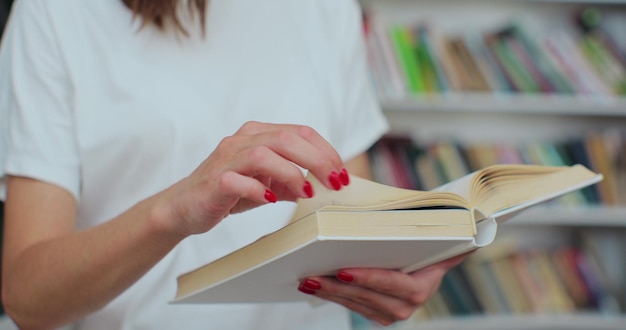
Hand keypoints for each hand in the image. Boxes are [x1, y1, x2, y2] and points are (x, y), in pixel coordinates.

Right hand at [154, 121, 349, 236]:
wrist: (184, 206)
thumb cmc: (228, 191)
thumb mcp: (267, 182)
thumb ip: (292, 180)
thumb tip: (324, 185)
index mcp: (258, 134)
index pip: (301, 132)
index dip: (326, 151)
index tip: (342, 174)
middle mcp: (243, 140)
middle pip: (288, 139)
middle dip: (317, 160)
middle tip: (334, 182)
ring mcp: (227, 158)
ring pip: (264, 153)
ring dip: (292, 174)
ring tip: (306, 193)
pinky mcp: (215, 180)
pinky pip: (238, 180)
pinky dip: (259, 189)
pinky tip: (271, 200)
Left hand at [297, 254, 468, 325]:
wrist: (423, 263)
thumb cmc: (426, 247)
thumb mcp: (440, 243)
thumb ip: (455, 238)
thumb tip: (479, 228)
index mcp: (422, 288)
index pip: (394, 285)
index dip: (370, 280)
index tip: (345, 271)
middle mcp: (405, 305)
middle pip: (368, 298)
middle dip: (338, 288)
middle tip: (313, 276)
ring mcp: (388, 312)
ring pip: (354, 304)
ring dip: (328, 293)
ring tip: (306, 280)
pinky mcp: (373, 312)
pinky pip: (350, 305)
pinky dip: (330, 295)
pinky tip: (311, 284)